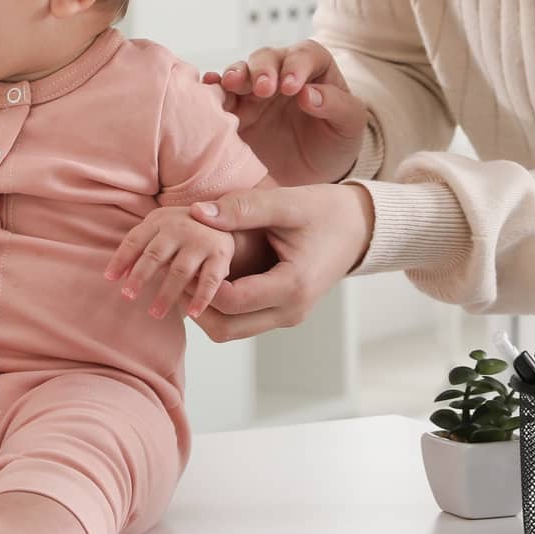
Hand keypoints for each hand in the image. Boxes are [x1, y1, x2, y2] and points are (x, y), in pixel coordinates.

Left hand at [103, 205, 238, 320]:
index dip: (121, 259)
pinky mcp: (220, 254)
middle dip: (140, 276)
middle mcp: (179, 228)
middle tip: (127, 297)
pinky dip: (201, 297)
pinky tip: (192, 313)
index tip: (109, 278)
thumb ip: (140, 248)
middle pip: (155, 254)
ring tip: (154, 313)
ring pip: (180, 271)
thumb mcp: (160, 229)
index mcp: (159, 221)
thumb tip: (119, 275)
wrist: (224, 215)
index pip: (135, 240)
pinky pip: (210, 280)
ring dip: (166, 294)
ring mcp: (200, 241)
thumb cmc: (182, 229)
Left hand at [186, 182, 375, 342]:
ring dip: (205, 309)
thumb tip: (196, 213)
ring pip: (230, 331)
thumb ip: (242, 208)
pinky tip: (207, 276)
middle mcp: (291, 311)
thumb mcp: (285, 202)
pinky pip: (242, 321)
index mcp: (293, 286)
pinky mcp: (283, 312)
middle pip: (225, 328)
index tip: (181, 257)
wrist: (359, 228)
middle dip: (195, 305)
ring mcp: (288, 316)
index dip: (198, 284)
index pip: (230, 301)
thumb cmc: (325, 211)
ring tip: (187, 274)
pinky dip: (219, 307)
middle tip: (175, 272)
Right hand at [202, 41, 368, 186]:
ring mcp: (253, 92)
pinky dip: (212, 87)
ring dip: (235, 74)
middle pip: (267, 57)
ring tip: (231, 85)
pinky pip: (220, 94)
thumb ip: (336, 106)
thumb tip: (308, 94)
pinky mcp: (234, 110)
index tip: (292, 88)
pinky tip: (209, 87)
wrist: (310, 176)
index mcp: (314, 70)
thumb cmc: (334, 143)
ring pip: (240, 70)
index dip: (297, 66)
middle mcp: (280, 74)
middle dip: (263, 69)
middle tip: (263, 89)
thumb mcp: (349, 126)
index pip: (306, 54)